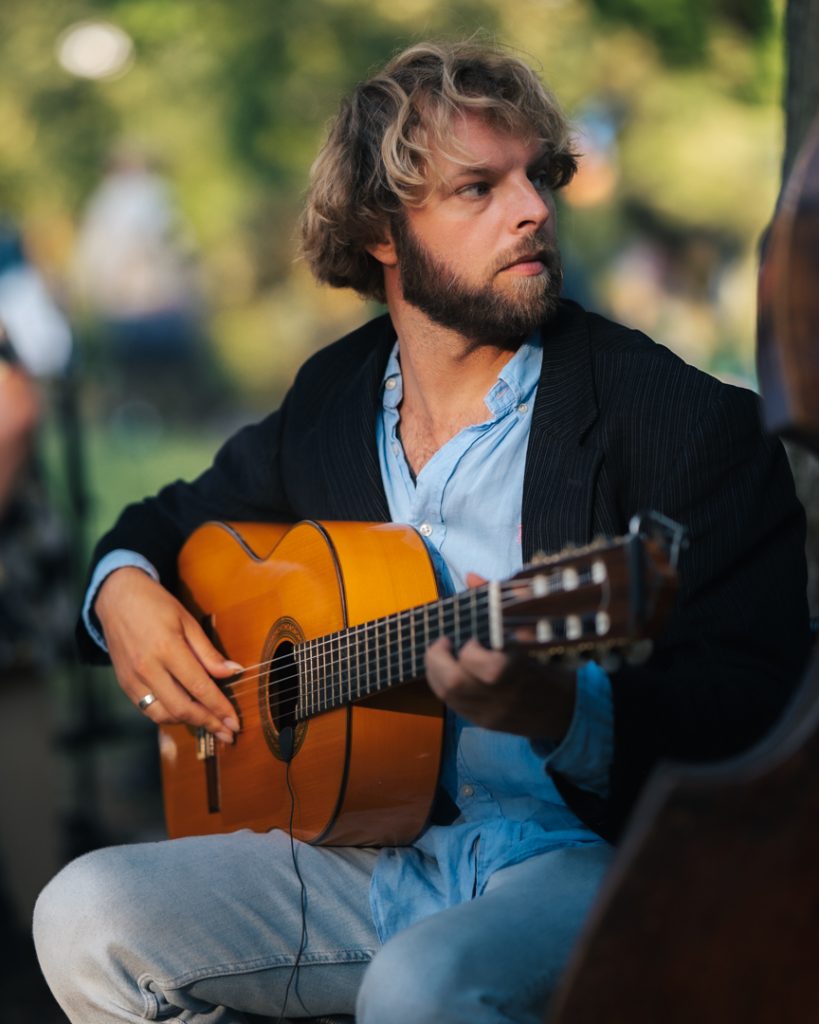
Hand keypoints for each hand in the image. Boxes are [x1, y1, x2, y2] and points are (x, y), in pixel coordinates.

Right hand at [95, 567, 241, 741]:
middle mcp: (148, 668)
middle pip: (182, 708)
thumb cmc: (156, 604)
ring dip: (189, 723)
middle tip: (228, 734)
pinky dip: (168, 716)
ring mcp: (133, 679)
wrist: (116, 598)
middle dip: (209, 724)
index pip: (199, 687)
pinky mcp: (124, 684)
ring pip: (163, 714)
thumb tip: (233, 672)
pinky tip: (184, 714)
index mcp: (167, 648)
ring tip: (210, 725)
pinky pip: (148, 709)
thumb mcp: (188, 621)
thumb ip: (208, 652)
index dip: (220, 708)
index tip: (235, 722)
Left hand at [424, 572, 576, 739]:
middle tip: (444, 642)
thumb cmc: (545, 662)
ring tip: (442, 652)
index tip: (470, 635)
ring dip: (435, 668)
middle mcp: (504, 695)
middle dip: (439, 658)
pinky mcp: (482, 722)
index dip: (470, 650)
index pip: (490, 667)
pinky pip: (451, 703)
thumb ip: (500, 603)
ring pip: (448, 694)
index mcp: (521, 670)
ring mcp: (491, 712)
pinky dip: (440, 682)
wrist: (562, 710)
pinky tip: (447, 668)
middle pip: (456, 682)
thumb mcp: (532, 630)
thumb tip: (471, 578)